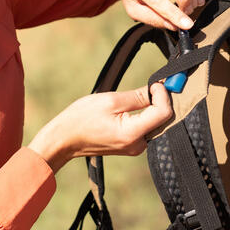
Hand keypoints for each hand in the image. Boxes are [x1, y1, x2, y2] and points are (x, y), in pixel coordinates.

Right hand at [27, 83, 172, 172]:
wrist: (65, 140)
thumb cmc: (82, 118)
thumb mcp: (110, 100)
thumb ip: (137, 96)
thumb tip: (158, 88)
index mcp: (132, 134)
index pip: (163, 112)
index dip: (163, 94)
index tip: (154, 82)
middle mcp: (138, 145)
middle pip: (163, 119)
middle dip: (162, 99)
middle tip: (156, 82)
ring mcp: (135, 148)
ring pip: (157, 123)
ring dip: (155, 106)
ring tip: (148, 91)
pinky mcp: (131, 146)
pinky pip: (147, 128)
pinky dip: (148, 114)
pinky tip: (141, 103)